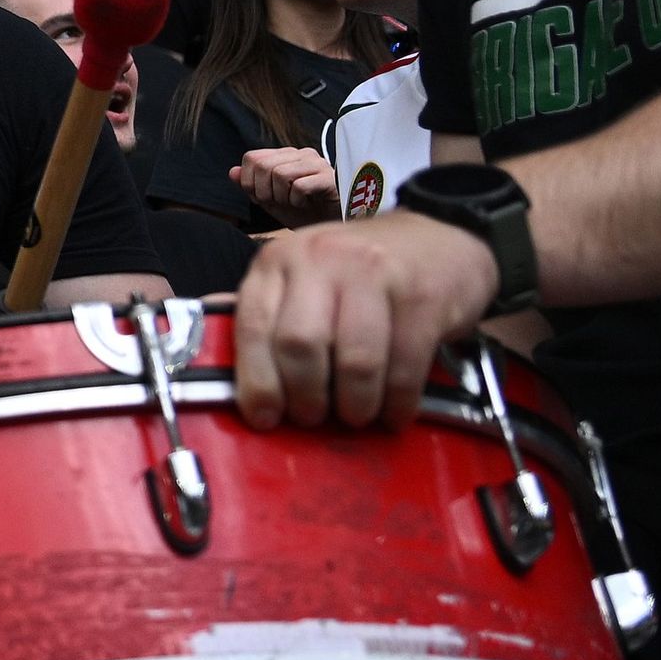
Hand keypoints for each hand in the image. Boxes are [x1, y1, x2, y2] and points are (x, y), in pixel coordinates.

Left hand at [231, 211, 501, 430]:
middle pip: (299, 345)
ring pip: (354, 360)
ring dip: (355, 405)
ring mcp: (374, 273)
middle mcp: (320, 259)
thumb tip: (221, 363)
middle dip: (305, 397)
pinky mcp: (423, 296)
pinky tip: (395, 413)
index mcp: (279, 261)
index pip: (252, 326)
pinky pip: (404, 365)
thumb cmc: (360, 275)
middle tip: (315, 419)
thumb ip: (268, 317)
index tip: (266, 419)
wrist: (440, 240)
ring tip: (356, 416)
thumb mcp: (303, 281)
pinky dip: (398, 402)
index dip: (257, 382)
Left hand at [235, 147, 342, 229]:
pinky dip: (296, 201)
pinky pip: (299, 186)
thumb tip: (232, 172)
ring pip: (279, 174)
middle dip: (262, 191)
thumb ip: (251, 186)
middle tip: (277, 203)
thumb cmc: (305, 213)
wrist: (334, 227)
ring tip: (292, 203)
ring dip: (280, 196)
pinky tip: (306, 205)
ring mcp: (317, 164)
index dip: (249, 181)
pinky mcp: (330, 178)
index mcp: (285, 156)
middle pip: (263, 165)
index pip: (252, 158)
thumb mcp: (272, 201)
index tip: (261, 197)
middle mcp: (301, 154)